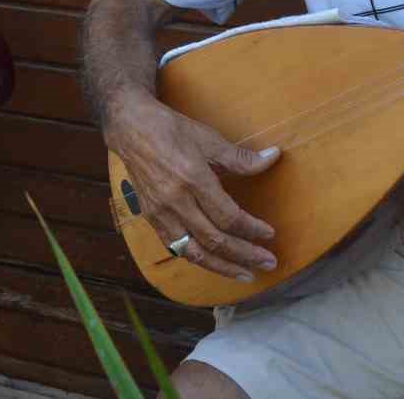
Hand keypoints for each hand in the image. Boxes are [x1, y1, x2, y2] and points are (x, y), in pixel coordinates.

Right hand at [104, 89, 280, 281]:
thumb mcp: (208, 139)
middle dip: (245, 255)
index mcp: (193, 179)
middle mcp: (175, 201)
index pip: (228, 217)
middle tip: (268, 263)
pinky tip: (214, 262)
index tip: (269, 235)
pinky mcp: (151, 218)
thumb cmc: (170, 129)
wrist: (130, 129)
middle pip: (215, 240)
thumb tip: (272, 158)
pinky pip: (177, 247)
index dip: (251, 229)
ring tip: (245, 274)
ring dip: (222, 267)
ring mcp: (160, 212)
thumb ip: (241, 157)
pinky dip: (197, 258)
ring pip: (194, 252)